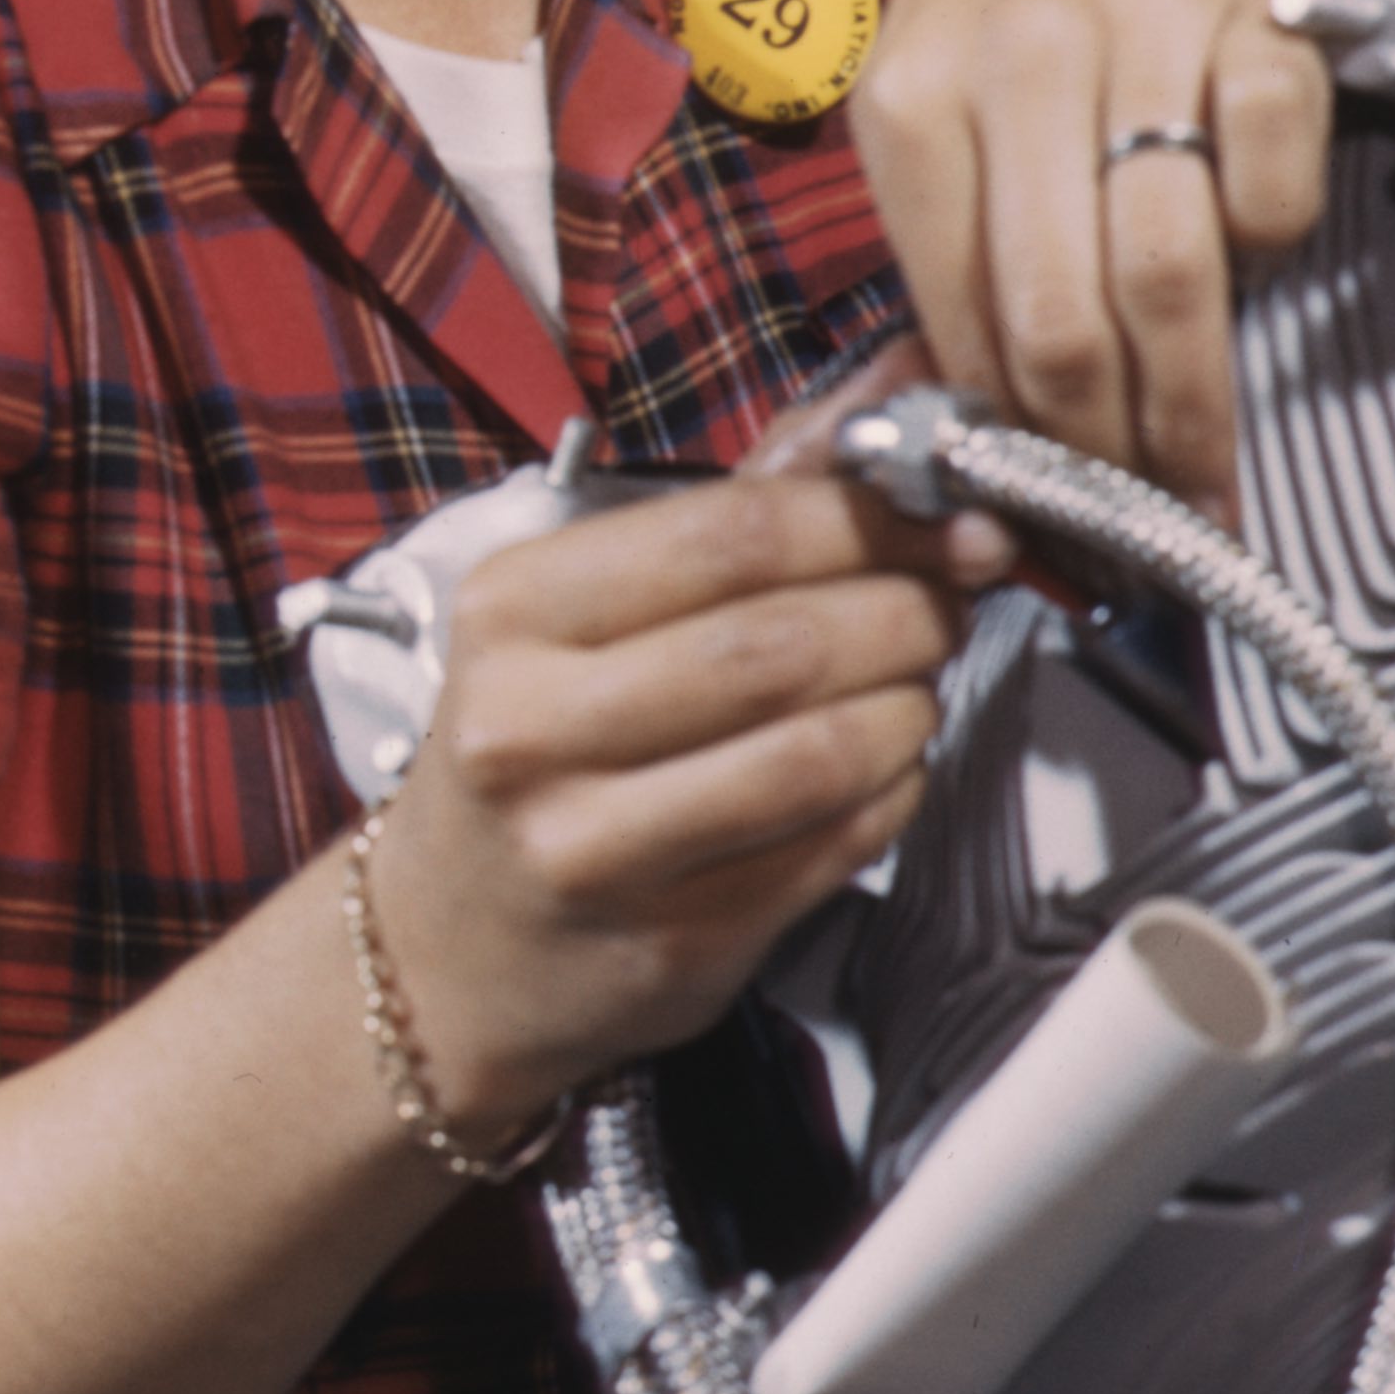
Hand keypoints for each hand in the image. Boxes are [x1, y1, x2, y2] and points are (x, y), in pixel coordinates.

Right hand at [370, 472, 1004, 1129]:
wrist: (450, 949)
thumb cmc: (532, 756)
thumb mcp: (574, 619)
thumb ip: (724, 528)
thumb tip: (886, 444)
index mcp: (511, 613)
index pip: (731, 536)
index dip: (868, 520)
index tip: (939, 519)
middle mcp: (533, 729)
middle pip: (781, 644)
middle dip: (905, 611)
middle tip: (944, 602)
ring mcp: (597, 849)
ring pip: (818, 751)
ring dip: (908, 705)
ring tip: (917, 685)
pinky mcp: (673, 940)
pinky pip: (834, 844)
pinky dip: (893, 791)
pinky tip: (886, 768)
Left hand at [853, 0, 1332, 515]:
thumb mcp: (932, 101)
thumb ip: (948, 256)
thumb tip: (968, 447)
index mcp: (917, 98)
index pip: (964, 321)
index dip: (1013, 446)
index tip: (1052, 523)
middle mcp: (1024, 56)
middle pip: (1070, 318)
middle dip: (1111, 456)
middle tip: (1141, 529)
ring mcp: (1150, 30)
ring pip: (1173, 273)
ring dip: (1193, 403)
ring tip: (1202, 475)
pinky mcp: (1264, 17)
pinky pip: (1274, 188)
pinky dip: (1269, 248)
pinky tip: (1250, 260)